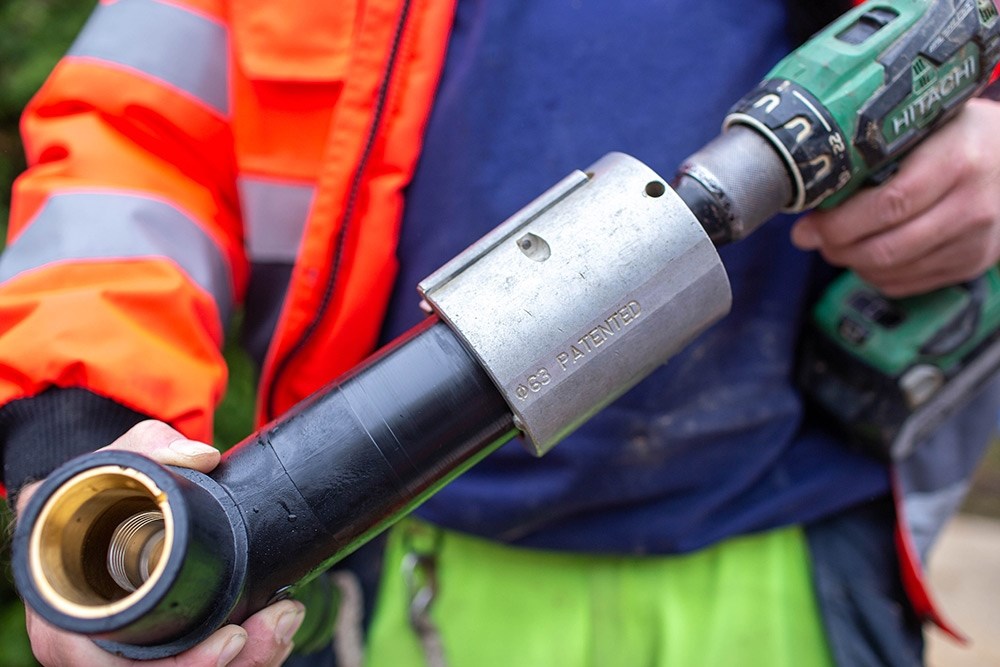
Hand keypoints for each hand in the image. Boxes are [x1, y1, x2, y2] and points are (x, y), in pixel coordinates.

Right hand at [17, 420, 305, 666]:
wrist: (94, 502)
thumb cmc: (95, 490)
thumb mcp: (113, 461)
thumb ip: (151, 448)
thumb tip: (202, 456)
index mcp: (73, 616)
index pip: (120, 664)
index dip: (183, 664)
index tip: (234, 638)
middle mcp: (96, 648)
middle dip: (235, 663)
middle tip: (278, 625)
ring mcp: (128, 651)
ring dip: (248, 662)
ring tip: (282, 623)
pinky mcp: (160, 647)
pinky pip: (202, 666)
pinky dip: (243, 658)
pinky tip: (272, 634)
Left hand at [791, 98, 999, 296]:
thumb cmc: (960, 133)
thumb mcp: (927, 123)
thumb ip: (876, 152)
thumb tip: (814, 188)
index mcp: (957, 161)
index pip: (889, 204)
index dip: (840, 223)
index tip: (810, 224)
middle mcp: (972, 206)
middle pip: (887, 248)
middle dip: (838, 248)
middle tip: (814, 237)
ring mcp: (976, 241)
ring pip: (894, 271)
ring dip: (852, 263)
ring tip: (837, 243)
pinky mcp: (972, 263)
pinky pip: (908, 284)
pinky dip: (876, 275)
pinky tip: (866, 255)